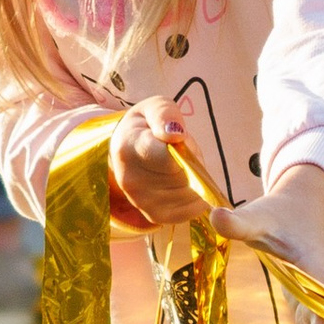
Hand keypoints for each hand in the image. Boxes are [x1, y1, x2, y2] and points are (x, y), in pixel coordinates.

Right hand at [108, 99, 212, 228]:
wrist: (127, 151)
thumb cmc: (146, 126)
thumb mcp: (155, 107)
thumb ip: (165, 114)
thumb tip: (175, 134)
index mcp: (128, 149)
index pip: (166, 157)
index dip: (184, 148)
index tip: (180, 139)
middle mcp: (131, 180)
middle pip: (183, 175)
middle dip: (192, 161)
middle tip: (181, 151)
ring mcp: (142, 202)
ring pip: (191, 193)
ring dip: (196, 178)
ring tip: (180, 165)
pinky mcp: (156, 216)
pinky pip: (192, 209)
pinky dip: (197, 195)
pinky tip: (184, 182)